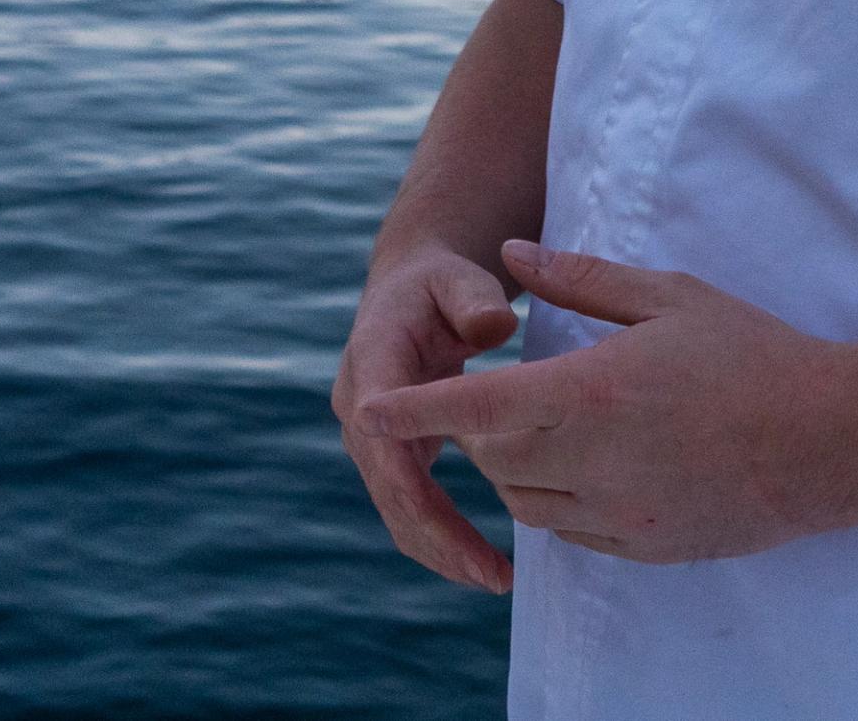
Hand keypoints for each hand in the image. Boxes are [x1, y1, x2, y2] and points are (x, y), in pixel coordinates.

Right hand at [331, 242, 525, 591]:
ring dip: (439, 550)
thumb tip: (498, 327)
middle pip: (389, 489)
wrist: (411, 288)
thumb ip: (475, 298)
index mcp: (372, 366)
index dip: (415, 489)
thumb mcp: (458, 278)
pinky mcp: (390, 454)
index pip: (384, 439)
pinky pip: (407, 506)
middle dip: (438, 538)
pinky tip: (481, 563)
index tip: (456, 527)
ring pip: (395, 509)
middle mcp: (359, 408)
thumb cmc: (440, 283)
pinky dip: (440, 538)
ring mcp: (370, 437)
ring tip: (494, 580)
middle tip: (493, 577)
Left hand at [354, 239, 848, 565]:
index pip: (473, 409)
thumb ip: (579, 278)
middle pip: (491, 459)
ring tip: (551, 425)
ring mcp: (620, 516)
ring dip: (516, 468)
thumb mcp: (668, 295)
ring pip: (525, 503)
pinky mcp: (645, 548)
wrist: (835, 441)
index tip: (368, 410)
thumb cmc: (754, 354)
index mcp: (590, 394)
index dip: (415, 410)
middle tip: (501, 392)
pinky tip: (592, 466)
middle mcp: (593, 464)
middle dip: (479, 430)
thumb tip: (511, 254)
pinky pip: (570, 532)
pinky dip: (560, 502)